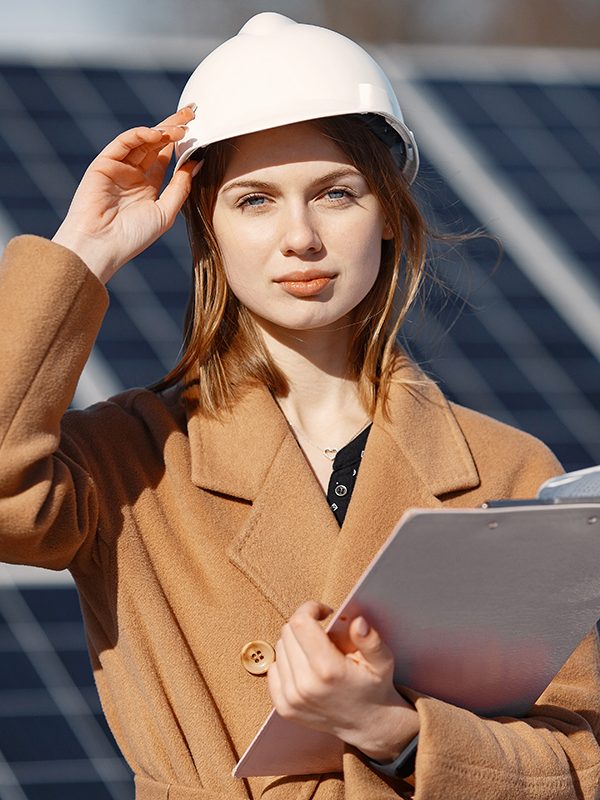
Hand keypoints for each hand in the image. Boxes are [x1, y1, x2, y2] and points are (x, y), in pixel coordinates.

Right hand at [52, 105, 197, 283]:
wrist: (102, 246)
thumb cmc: (133, 237)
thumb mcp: (166, 212)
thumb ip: (181, 187)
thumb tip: (197, 162)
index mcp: (148, 186)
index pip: (167, 157)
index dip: (182, 142)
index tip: (200, 129)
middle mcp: (133, 174)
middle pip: (156, 143)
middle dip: (174, 127)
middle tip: (193, 113)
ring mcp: (118, 168)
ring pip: (142, 141)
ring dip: (162, 130)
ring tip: (182, 127)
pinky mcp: (103, 164)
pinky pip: (124, 143)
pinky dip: (140, 135)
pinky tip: (158, 134)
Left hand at [267, 601, 419, 761]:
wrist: (366, 725)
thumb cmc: (373, 687)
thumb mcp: (382, 661)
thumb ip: (371, 640)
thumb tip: (357, 622)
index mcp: (328, 670)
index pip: (300, 623)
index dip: (310, 608)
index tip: (324, 612)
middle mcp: (305, 685)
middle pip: (288, 632)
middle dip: (304, 624)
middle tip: (323, 632)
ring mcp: (291, 699)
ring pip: (279, 648)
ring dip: (295, 643)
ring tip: (316, 651)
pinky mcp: (284, 707)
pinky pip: (273, 669)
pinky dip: (286, 662)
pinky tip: (305, 667)